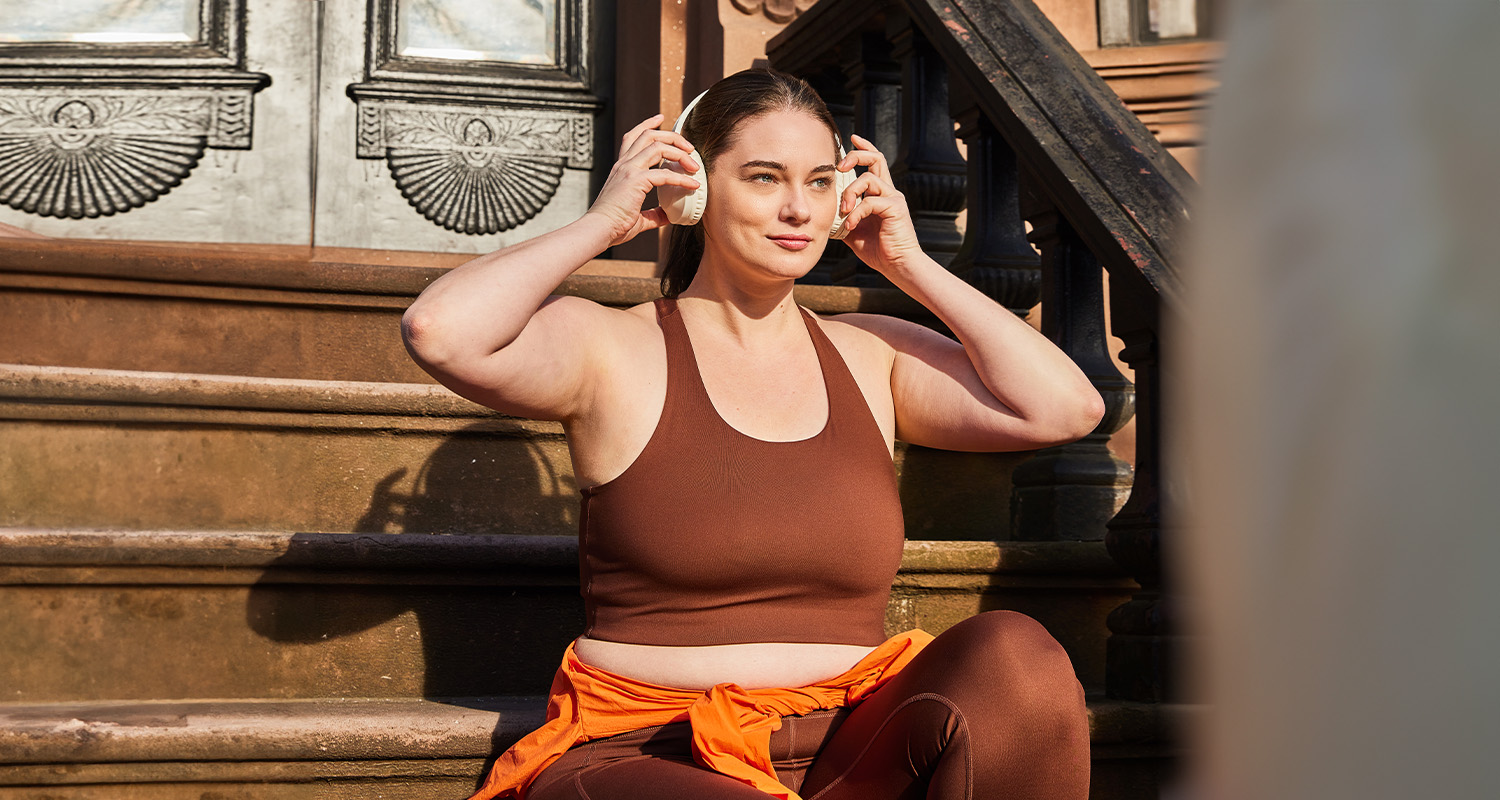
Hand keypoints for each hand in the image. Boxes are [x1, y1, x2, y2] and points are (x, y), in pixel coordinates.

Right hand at [585, 114, 701, 245]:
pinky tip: (692, 185)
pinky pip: (664, 174)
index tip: (661, 119)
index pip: (634, 137)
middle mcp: (624, 164)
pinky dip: (682, 178)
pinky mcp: (635, 181)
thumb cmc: (613, 225)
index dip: (648, 125)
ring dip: (680, 153)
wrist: (599, 230)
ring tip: (694, 165)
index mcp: (621, 168)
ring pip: (658, 146)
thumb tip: (667, 215)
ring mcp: (628, 170)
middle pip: (649, 135)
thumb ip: (653, 213)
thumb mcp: (637, 216)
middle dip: (673, 136)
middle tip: (689, 147)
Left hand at [834, 134, 924, 275]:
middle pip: (876, 159)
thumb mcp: (853, 230)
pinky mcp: (895, 209)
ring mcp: (893, 199)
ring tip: (843, 211)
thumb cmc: (877, 250)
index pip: (874, 162)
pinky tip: (849, 226)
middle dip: (856, 156)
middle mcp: (888, 192)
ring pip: (869, 180)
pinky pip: (870, 202)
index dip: (863, 148)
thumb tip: (823, 214)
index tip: (851, 139)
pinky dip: (855, 213)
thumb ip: (842, 217)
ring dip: (850, 194)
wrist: (897, 266)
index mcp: (880, 194)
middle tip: (840, 167)